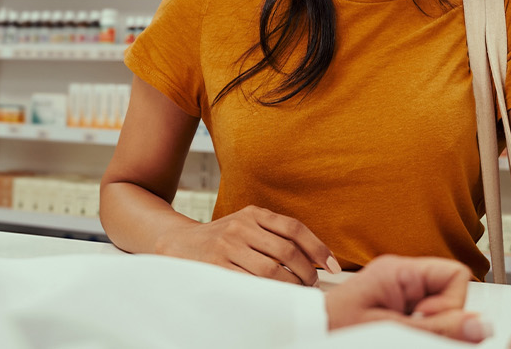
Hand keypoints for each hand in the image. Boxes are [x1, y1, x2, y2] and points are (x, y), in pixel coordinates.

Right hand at [155, 205, 334, 285]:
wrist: (177, 243)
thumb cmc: (221, 238)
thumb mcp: (246, 224)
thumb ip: (274, 233)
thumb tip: (316, 257)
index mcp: (253, 213)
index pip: (294, 229)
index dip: (318, 248)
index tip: (333, 265)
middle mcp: (241, 226)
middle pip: (287, 251)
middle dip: (307, 271)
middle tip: (312, 283)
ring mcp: (228, 247)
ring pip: (272, 270)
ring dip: (291, 285)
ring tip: (297, 290)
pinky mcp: (217, 267)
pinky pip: (252, 283)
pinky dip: (270, 292)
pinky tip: (277, 296)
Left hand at [325, 255, 491, 342]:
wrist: (303, 335)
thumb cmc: (331, 329)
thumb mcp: (389, 330)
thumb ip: (437, 328)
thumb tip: (481, 325)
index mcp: (399, 270)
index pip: (455, 274)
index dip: (451, 304)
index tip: (426, 323)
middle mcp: (401, 278)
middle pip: (449, 296)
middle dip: (438, 321)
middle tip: (407, 333)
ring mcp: (397, 295)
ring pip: (438, 313)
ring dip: (425, 331)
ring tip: (395, 335)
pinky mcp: (393, 311)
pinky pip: (422, 322)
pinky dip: (415, 334)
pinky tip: (394, 337)